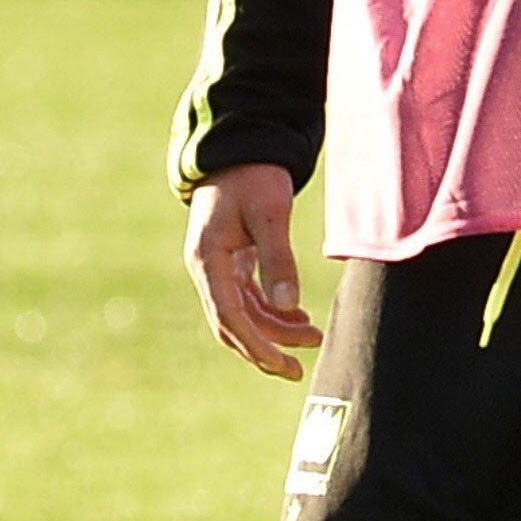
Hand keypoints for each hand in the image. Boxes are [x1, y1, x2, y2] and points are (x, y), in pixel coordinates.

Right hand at [184, 164, 320, 378]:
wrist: (239, 149)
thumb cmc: (253, 177)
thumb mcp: (270, 214)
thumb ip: (278, 259)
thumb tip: (290, 307)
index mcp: (207, 258)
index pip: (228, 315)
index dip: (256, 345)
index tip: (283, 365)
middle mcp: (206, 267)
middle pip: (231, 324)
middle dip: (263, 350)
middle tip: (297, 370)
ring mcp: (216, 265)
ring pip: (242, 313)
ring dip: (274, 331)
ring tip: (314, 336)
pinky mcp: (230, 260)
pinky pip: (247, 298)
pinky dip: (271, 313)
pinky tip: (299, 318)